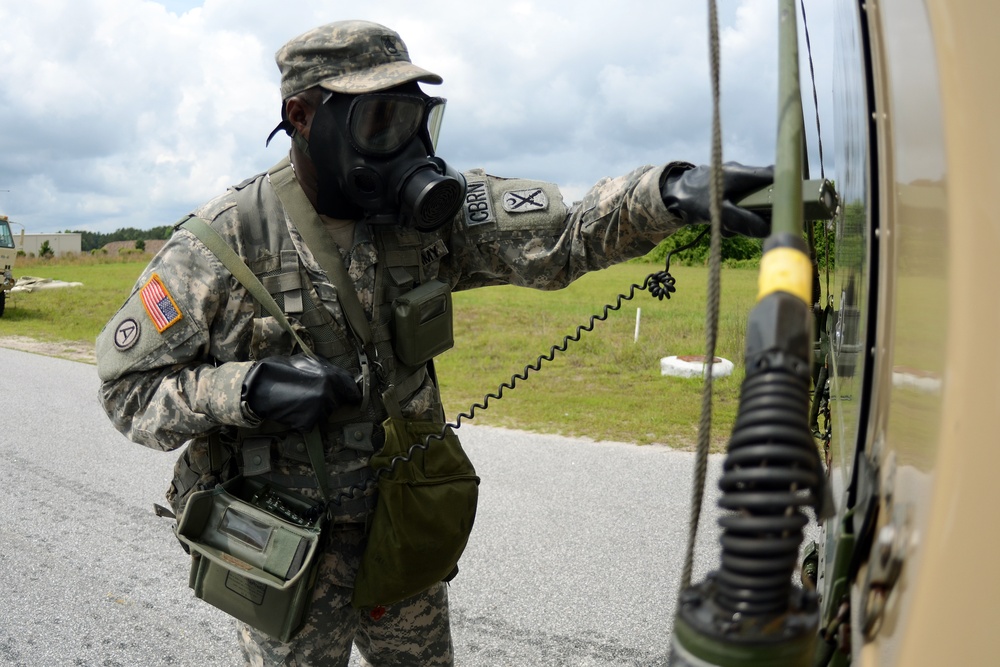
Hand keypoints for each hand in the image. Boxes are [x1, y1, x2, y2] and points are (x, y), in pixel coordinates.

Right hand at [241, 354, 361, 430]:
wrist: (260, 385)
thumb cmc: (282, 370)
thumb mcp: (307, 361)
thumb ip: (328, 369)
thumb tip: (343, 378)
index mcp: (331, 376)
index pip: (351, 389)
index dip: (351, 394)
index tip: (352, 399)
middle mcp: (329, 393)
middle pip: (337, 403)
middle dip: (327, 400)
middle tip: (309, 395)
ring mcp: (320, 408)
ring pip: (325, 414)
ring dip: (316, 411)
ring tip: (299, 401)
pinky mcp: (309, 422)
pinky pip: (313, 423)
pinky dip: (305, 420)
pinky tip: (294, 411)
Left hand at [660, 162, 773, 236]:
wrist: (668, 193)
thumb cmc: (693, 198)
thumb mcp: (718, 212)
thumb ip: (742, 221)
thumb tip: (767, 230)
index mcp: (741, 174)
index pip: (773, 175)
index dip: (783, 189)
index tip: (785, 208)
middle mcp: (739, 174)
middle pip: (762, 192)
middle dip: (758, 212)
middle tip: (749, 227)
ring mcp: (731, 181)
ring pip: (748, 202)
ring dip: (741, 218)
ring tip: (727, 229)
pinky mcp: (723, 190)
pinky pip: (736, 204)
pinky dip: (731, 217)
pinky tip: (720, 226)